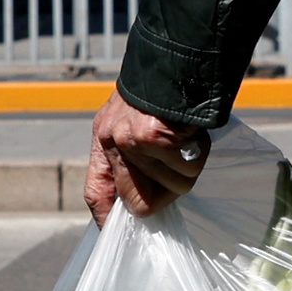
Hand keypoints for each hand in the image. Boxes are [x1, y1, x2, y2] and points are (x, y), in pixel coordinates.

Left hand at [85, 94, 208, 219]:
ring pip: (173, 188)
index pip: (96, 191)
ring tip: (182, 143)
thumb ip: (120, 161)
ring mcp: (134, 141)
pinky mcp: (158, 136)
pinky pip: (186, 169)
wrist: (174, 60)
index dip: (107, 216)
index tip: (117, 231)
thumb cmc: (153, 95)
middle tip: (172, 169)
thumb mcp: (123, 121)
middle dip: (162, 193)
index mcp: (103, 139)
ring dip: (184, 170)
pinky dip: (195, 156)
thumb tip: (121, 207)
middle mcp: (114, 143)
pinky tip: (189, 135)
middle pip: (141, 203)